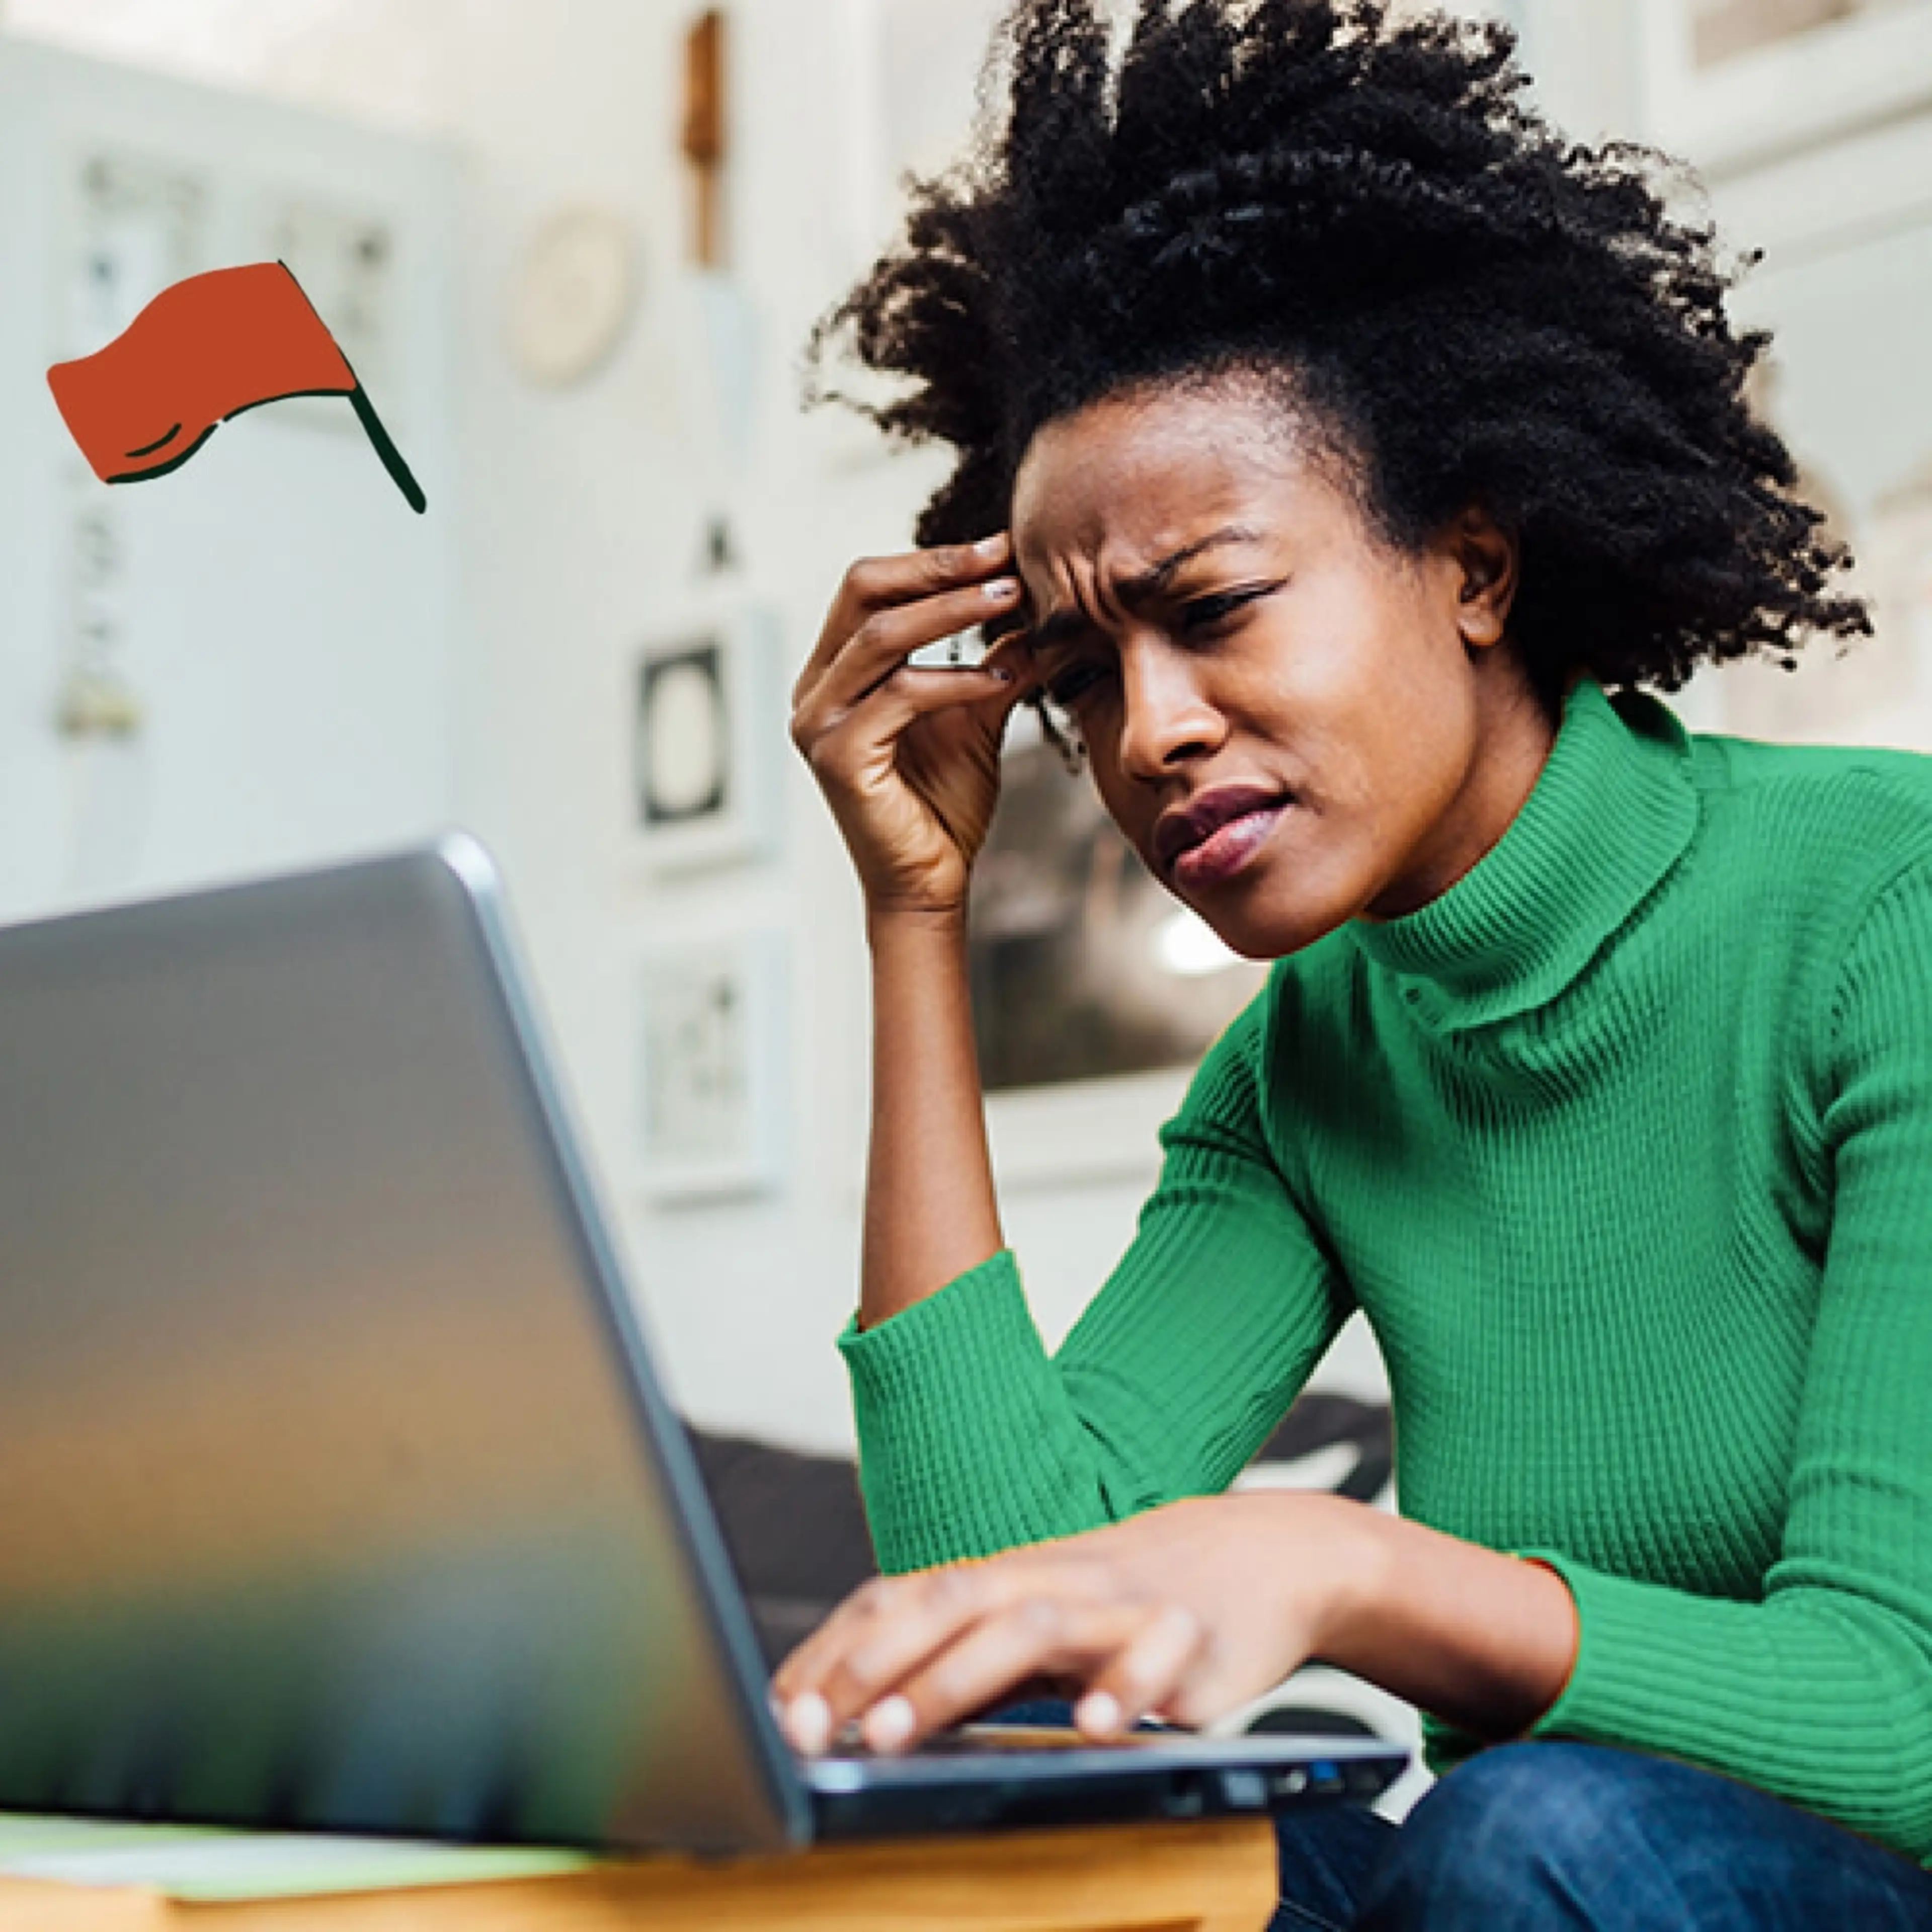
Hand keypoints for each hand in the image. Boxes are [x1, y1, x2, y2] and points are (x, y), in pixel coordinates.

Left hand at [771, 1492, 1378, 1756]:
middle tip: (814, 1725)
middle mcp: (1053, 1578)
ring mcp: (1119, 1603)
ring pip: (1029, 1626)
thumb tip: (871, 1708)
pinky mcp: (1191, 1636)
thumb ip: (971, 1658)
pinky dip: (1121, 1689)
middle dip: (873, 1666)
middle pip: (948, 1605)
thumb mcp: (1043, 1619)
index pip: (903, 1602)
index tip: (780, 1709)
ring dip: (957, 1680)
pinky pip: (1154, 1656)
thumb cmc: (1134, 1600)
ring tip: (899, 1733)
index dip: (837, 1651)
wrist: (1270, 1554)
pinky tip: (1092, 1729)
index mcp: (1008, 1577)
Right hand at [790, 536, 1034, 918]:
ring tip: (1011, 599)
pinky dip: (955, 679)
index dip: (935, 560)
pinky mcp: (837, 756)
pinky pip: (900, 695)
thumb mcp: (976, 713)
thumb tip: (1034, 607)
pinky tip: (1001, 676)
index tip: (1002, 547)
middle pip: (864, 591)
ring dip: (952, 611)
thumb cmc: (944, 805)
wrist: (930, 884)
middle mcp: (814, 690)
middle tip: (1004, 557)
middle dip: (938, 568)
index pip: (871, 587)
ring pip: (880, 637)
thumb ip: (994, 660)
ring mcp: (818, 722)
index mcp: (835, 671)